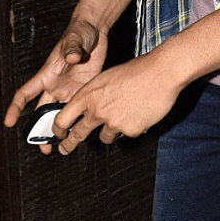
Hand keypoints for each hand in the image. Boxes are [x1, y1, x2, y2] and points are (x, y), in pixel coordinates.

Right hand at [3, 18, 109, 149]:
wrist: (95, 30)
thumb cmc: (79, 31)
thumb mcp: (75, 38)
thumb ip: (72, 48)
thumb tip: (72, 57)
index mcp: (47, 75)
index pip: (25, 94)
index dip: (15, 108)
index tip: (8, 122)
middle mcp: (55, 85)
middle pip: (42, 112)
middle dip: (40, 130)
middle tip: (43, 147)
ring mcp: (69, 89)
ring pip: (59, 114)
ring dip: (58, 131)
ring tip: (60, 147)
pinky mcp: (84, 90)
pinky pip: (77, 110)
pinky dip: (77, 122)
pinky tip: (80, 134)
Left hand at [51, 49, 182, 154]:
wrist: (161, 73)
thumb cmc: (137, 71)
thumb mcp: (106, 78)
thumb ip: (94, 95)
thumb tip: (88, 109)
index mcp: (88, 95)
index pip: (62, 118)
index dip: (58, 130)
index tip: (58, 135)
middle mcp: (97, 110)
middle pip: (78, 134)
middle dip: (70, 144)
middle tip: (66, 149)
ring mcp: (113, 123)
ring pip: (104, 137)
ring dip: (109, 131)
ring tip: (122, 116)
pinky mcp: (129, 131)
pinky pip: (125, 134)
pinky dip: (130, 127)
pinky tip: (138, 113)